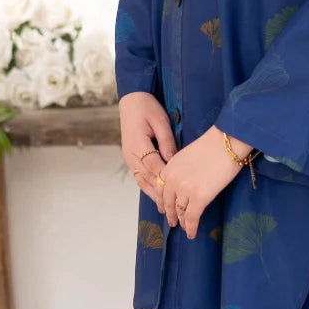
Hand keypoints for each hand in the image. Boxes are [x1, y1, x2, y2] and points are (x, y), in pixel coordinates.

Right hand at [119, 91, 176, 206]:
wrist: (132, 100)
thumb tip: (173, 160)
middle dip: (160, 193)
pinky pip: (139, 176)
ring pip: (142, 180)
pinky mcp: (131, 157)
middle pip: (147, 178)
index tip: (178, 191)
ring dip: (152, 194)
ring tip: (163, 208)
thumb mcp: (160, 121)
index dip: (166, 179)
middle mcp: (131, 154)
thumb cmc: (148, 107)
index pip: (154, 166)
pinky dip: (147, 186)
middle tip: (173, 208)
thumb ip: (167, 142)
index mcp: (138, 144)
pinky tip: (155, 195)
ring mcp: (129, 157)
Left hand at [151, 125, 253, 237]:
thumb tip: (185, 181)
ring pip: (180, 211)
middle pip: (168, 202)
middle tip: (172, 221)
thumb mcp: (187, 155)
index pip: (160, 189)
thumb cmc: (212, 144)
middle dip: (170, 213)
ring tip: (183, 227)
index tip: (163, 207)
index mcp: (169, 167)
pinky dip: (191, 228)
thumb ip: (181, 169)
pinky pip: (192, 218)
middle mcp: (173, 180)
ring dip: (181, 221)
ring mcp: (185, 190)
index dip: (161, 201)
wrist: (226, 143)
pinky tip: (192, 234)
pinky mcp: (199, 198)